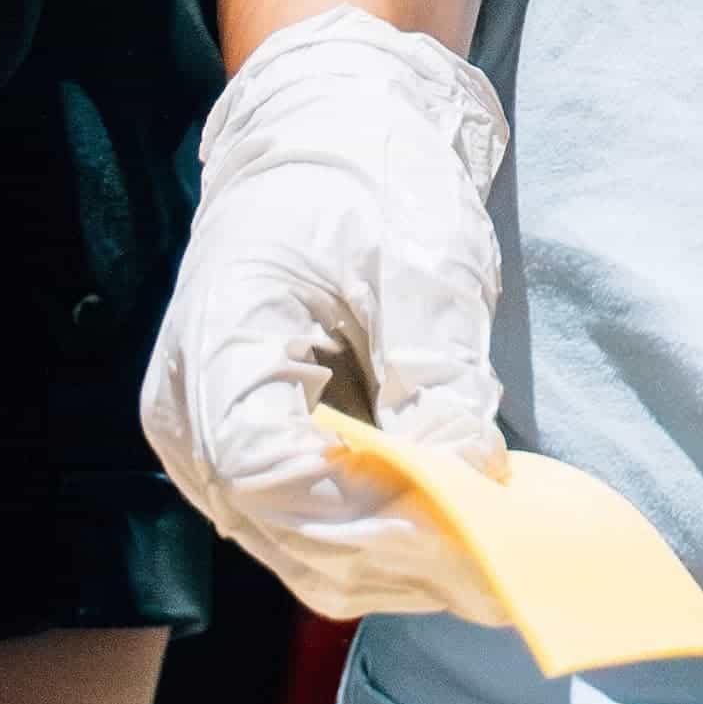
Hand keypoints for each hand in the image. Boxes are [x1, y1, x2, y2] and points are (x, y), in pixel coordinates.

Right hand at [145, 18, 513, 613]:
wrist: (328, 139)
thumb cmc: (370, 176)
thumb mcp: (425, 257)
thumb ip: (439, 372)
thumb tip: (472, 480)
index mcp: (216, 341)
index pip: (267, 474)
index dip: (366, 517)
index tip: (467, 523)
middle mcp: (190, 412)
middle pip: (287, 531)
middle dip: (401, 556)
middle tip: (511, 564)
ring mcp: (211, 445)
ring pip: (303, 550)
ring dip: (402, 561)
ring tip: (501, 552)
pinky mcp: (251, 458)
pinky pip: (316, 527)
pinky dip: (389, 537)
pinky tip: (461, 524)